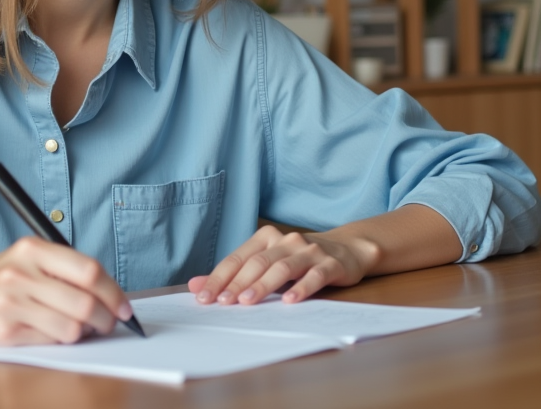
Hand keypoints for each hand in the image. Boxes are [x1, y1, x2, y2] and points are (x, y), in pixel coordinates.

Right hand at [0, 237, 132, 345]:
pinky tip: (52, 330)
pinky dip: (60, 339)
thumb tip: (112, 296)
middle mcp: (21, 273)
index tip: (125, 307)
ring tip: (81, 328)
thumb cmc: (1, 276)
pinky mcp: (3, 331)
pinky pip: (50, 340)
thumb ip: (66, 270)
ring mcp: (10, 303)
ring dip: (85, 332)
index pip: (88, 270)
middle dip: (106, 318)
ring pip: (71, 327)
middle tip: (108, 323)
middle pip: (84, 302)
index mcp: (33, 249)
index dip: (114, 292)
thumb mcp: (29, 258)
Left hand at [187, 225, 376, 306]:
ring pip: (282, 268)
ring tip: (248, 302)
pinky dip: (301, 287)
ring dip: (263, 285)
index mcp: (265, 238)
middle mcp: (286, 240)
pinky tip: (290, 300)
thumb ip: (233, 275)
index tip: (204, 297)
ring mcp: (308, 251)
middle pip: (257, 263)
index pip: (237, 258)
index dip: (219, 277)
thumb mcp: (266, 263)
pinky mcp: (330, 264)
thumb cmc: (298, 260)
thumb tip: (195, 285)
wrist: (346, 250)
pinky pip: (314, 276)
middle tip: (223, 303)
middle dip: (238, 283)